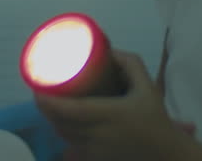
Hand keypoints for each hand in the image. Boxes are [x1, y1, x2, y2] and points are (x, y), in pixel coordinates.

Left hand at [35, 50, 186, 160]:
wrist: (164, 153)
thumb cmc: (155, 118)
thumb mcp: (147, 87)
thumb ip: (130, 64)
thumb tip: (108, 50)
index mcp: (110, 114)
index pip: (70, 110)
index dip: (48, 101)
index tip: (37, 87)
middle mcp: (99, 134)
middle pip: (60, 122)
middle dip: (45, 107)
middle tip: (41, 89)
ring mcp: (95, 150)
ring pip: (63, 134)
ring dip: (52, 119)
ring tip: (48, 103)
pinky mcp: (95, 159)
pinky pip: (71, 144)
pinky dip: (63, 131)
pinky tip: (61, 121)